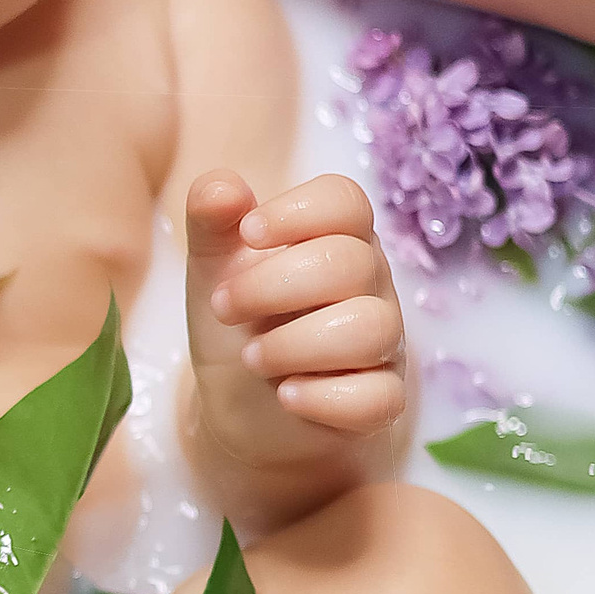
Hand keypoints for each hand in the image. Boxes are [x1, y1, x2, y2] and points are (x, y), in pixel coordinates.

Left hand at [184, 170, 407, 493]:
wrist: (242, 405)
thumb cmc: (240, 323)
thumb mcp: (213, 267)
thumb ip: (210, 219)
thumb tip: (223, 188)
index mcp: (338, 238)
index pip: (346, 201)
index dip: (298, 211)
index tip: (248, 232)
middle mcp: (370, 285)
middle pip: (349, 264)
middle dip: (272, 286)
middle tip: (223, 308)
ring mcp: (384, 344)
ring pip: (370, 329)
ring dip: (294, 344)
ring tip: (251, 357)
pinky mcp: (381, 401)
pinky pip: (379, 399)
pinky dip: (324, 398)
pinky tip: (286, 395)